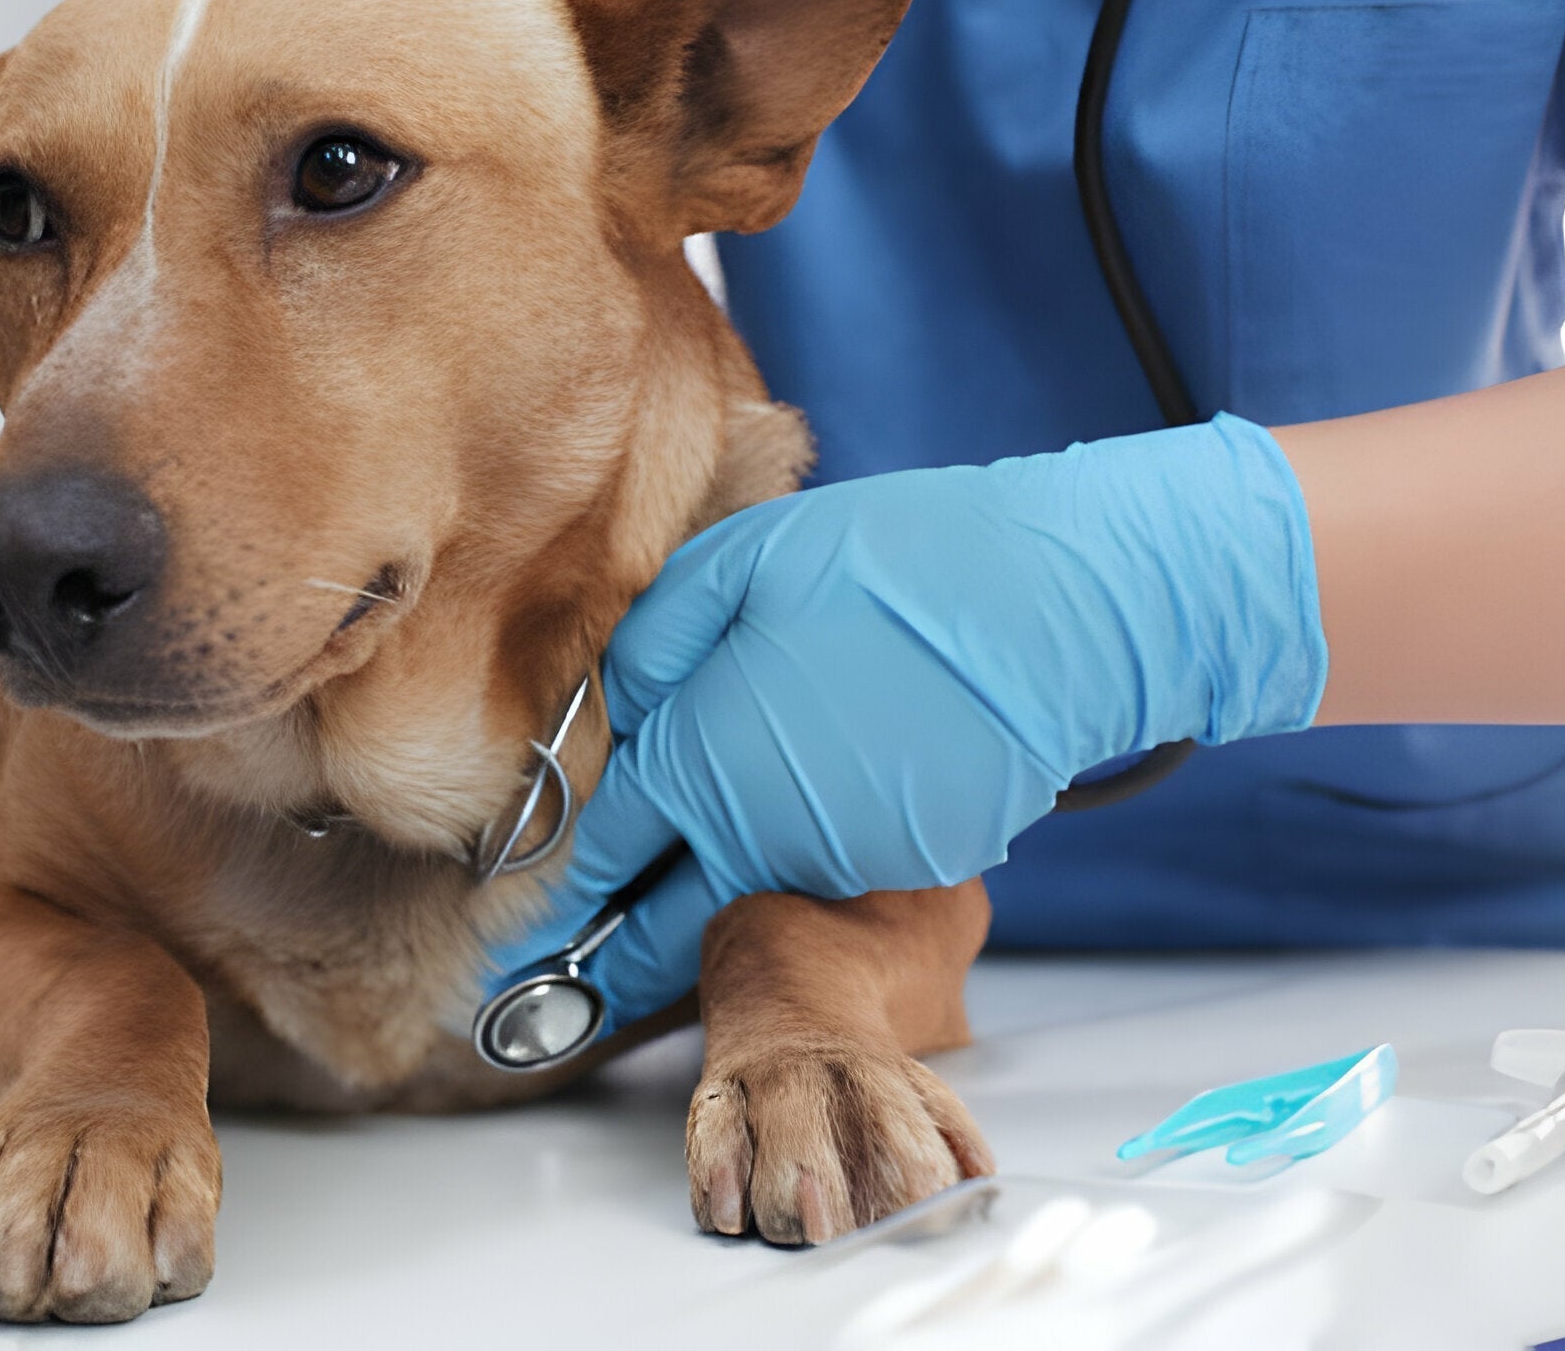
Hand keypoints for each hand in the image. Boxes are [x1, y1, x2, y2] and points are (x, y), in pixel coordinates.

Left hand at [494, 414, 1328, 1026]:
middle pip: (665, 934)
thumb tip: (605, 707)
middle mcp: (762, 839)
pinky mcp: (914, 865)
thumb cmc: (885, 566)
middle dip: (607, 971)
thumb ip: (652, 646)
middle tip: (560, 998)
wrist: (1049, 609)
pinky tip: (825, 801)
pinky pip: (838, 869)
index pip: (601, 862)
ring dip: (720, 900)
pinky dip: (813, 856)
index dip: (552, 905)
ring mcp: (844, 865)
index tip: (514, 944)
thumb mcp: (735, 568)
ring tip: (684, 893)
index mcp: (700, 764)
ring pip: (756, 897)